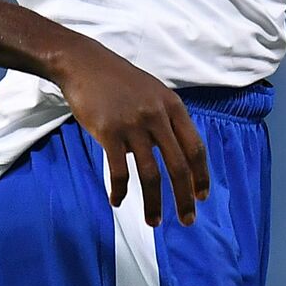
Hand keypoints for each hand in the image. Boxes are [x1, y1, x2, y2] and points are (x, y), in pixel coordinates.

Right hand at [53, 37, 209, 227]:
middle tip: (187, 221)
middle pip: (178, 166)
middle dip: (185, 198)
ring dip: (153, 203)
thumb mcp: (153, 92)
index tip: (202, 197)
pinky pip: (119, 171)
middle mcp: (157, 116)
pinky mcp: (109, 132)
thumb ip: (166, 120)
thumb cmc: (118, 80)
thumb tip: (173, 153)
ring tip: (154, 222)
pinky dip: (120, 190)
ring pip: (150, 174)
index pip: (195, 147)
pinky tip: (117, 201)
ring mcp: (133, 124)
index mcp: (172, 107)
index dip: (201, 175)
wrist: (84, 63)